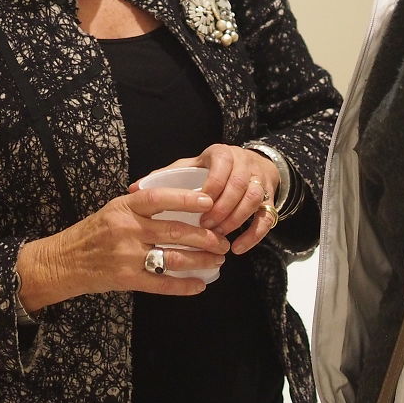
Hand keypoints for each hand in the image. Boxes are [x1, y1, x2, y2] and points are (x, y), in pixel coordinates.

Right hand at [16, 186, 229, 310]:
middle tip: (223, 240)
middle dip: (205, 237)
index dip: (186, 199)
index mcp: (124, 207)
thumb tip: (182, 203)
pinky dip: (183, 286)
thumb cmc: (93, 232)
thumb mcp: (113, 209)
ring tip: (218, 261)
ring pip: (173, 257)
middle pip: (174, 231)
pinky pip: (161, 283)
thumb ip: (142, 207)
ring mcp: (126, 255)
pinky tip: (200, 285)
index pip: (160, 199)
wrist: (63, 261)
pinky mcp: (126, 279)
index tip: (209, 202)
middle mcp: (127, 229)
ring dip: (200, 261)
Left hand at [139, 144, 277, 255]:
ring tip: (218, 237)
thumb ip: (165, 177)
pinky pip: (267, 217)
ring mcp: (260, 181)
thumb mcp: (190, 166)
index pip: (221, 167)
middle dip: (222, 208)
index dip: (212, 188)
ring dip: (236, 220)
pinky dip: (254, 235)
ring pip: (254, 200)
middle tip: (206, 227)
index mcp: (222, 154)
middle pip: (239, 185)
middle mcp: (244, 164)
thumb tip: (133, 189)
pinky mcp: (270, 199)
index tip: (199, 208)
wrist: (251, 165)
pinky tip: (238, 248)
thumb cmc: (211, 169)